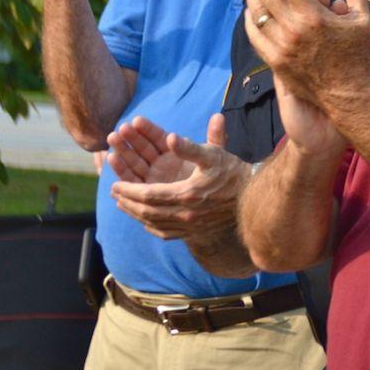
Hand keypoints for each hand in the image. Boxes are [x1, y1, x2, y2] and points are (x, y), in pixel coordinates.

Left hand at [107, 114, 246, 239]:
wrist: (254, 197)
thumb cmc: (232, 171)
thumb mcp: (213, 154)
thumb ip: (189, 147)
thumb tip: (170, 137)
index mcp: (186, 195)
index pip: (149, 195)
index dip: (129, 190)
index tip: (114, 184)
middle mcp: (186, 214)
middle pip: (147, 211)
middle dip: (128, 201)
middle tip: (114, 193)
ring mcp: (190, 226)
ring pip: (154, 223)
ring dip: (135, 214)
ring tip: (123, 205)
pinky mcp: (195, 232)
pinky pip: (166, 233)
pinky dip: (151, 226)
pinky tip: (145, 221)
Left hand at [247, 0, 369, 97]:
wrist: (349, 94)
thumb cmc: (358, 55)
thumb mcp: (363, 19)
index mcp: (314, 16)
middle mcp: (294, 30)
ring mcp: (282, 47)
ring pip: (257, 15)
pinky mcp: (276, 62)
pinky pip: (256, 37)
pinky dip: (249, 22)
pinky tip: (249, 12)